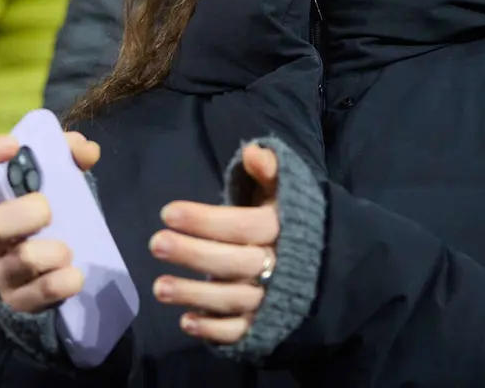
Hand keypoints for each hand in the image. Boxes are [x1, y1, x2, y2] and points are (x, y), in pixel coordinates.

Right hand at [0, 132, 100, 312]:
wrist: (45, 291)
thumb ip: (69, 164)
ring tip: (67, 251)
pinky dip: (59, 284)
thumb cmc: (48, 230)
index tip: (13, 145)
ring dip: (47, 254)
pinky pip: (36, 295)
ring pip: (18, 262)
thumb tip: (85, 149)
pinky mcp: (19, 304)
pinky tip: (74, 277)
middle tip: (46, 209)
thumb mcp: (58, 194)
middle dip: (20, 215)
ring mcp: (3, 275)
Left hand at [151, 143, 280, 343]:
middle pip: (234, 263)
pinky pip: (240, 332)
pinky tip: (186, 322)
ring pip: (233, 299)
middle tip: (155, 243)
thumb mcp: (284, 193)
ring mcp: (271, 300)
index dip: (206, 220)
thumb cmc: (288, 223)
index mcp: (280, 231)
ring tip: (159, 287)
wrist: (329, 267)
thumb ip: (270, 172)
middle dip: (193, 254)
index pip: (243, 226)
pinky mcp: (265, 326)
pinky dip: (214, 330)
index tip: (167, 212)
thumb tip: (253, 152)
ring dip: (195, 295)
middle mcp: (278, 268)